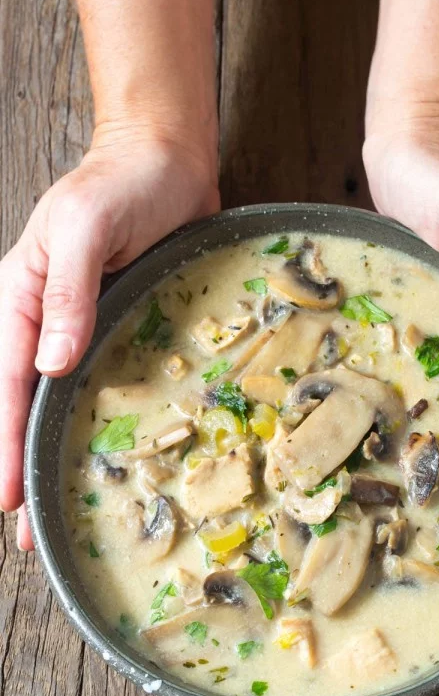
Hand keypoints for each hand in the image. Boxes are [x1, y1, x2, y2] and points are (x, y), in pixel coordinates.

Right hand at [0, 124, 218, 548]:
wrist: (166, 160)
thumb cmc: (120, 184)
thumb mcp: (84, 228)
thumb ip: (67, 294)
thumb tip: (51, 363)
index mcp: (22, 299)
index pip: (7, 383)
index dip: (5, 443)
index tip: (8, 499)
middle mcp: (47, 322)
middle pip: (28, 404)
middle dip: (25, 465)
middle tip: (31, 534)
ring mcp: (85, 328)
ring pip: (64, 402)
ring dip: (61, 452)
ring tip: (68, 506)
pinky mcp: (123, 327)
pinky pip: (108, 382)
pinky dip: (103, 421)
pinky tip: (114, 452)